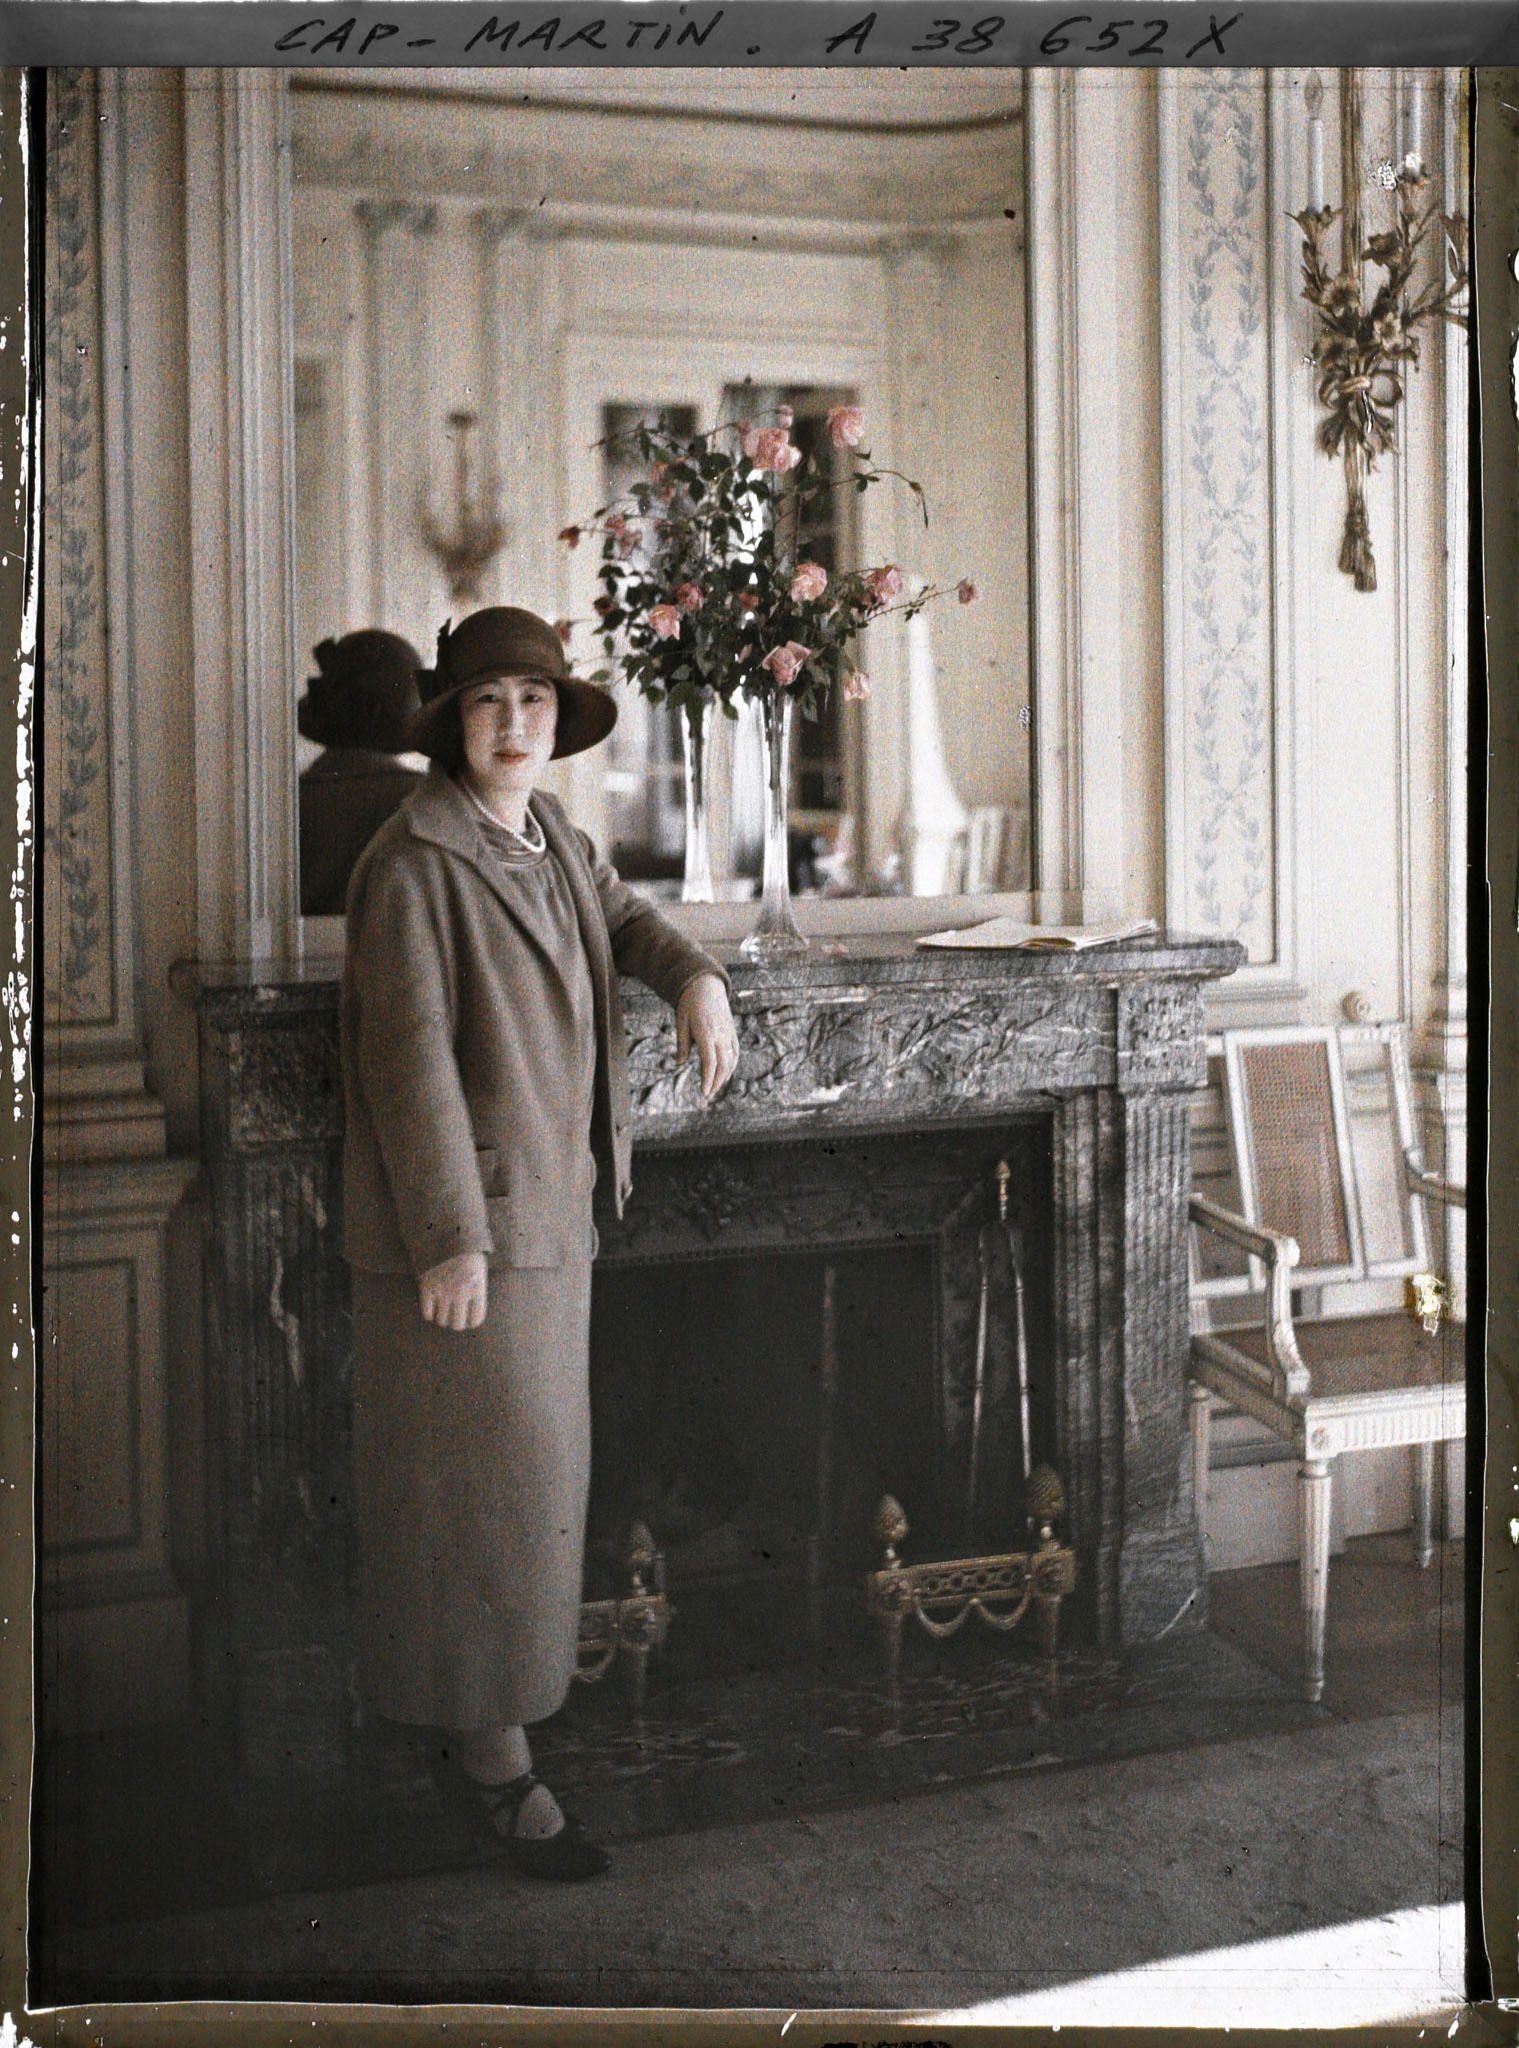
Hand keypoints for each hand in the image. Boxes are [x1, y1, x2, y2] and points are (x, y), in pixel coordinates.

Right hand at [418, 1251, 487, 1331]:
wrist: (446, 1233)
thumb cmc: (466, 1251)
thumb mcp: (480, 1268)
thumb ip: (476, 1289)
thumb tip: (471, 1310)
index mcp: (477, 1288)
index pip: (476, 1319)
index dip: (472, 1321)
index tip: (468, 1319)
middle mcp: (461, 1293)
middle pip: (457, 1324)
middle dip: (456, 1322)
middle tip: (453, 1317)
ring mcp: (443, 1291)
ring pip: (441, 1320)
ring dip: (442, 1318)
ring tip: (443, 1311)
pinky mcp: (427, 1288)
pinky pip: (427, 1312)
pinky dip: (429, 1313)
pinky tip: (431, 1308)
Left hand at [675, 973, 739, 1100]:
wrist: (706, 985)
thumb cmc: (690, 1004)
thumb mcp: (681, 1022)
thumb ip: (682, 1044)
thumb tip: (680, 1063)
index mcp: (706, 1032)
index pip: (710, 1061)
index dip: (708, 1078)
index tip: (704, 1091)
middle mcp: (720, 1034)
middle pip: (723, 1064)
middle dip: (716, 1082)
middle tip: (707, 1095)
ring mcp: (728, 1033)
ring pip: (731, 1060)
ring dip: (724, 1076)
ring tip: (715, 1088)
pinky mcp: (732, 1031)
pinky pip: (735, 1052)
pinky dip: (732, 1065)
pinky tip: (726, 1074)